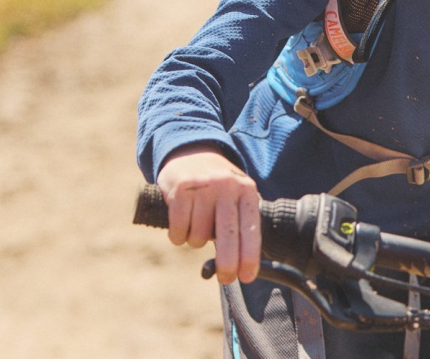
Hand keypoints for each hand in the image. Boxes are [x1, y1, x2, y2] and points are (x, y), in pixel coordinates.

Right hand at [156, 144, 261, 284]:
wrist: (190, 151)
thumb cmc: (217, 185)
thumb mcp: (237, 195)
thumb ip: (241, 223)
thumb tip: (244, 266)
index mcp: (246, 190)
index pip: (251, 229)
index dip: (249, 256)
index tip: (247, 276)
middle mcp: (226, 187)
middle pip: (227, 236)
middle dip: (227, 263)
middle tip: (226, 278)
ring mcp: (203, 187)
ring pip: (198, 237)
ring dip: (195, 240)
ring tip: (195, 225)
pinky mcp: (180, 190)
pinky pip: (178, 230)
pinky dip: (178, 235)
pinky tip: (181, 224)